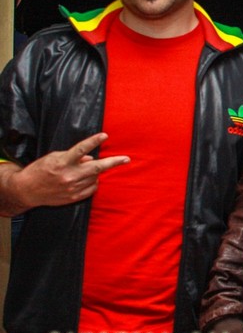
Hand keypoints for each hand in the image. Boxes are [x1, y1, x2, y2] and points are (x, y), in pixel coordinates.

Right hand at [0, 133, 127, 213]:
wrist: (27, 191)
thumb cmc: (40, 170)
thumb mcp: (54, 158)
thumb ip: (74, 157)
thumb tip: (91, 158)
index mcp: (62, 162)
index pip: (81, 149)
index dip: (94, 141)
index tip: (105, 135)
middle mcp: (69, 175)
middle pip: (97, 167)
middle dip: (113, 162)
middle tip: (126, 159)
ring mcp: (72, 188)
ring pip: (95, 177)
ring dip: (95, 172)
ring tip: (84, 170)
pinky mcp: (74, 197)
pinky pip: (92, 188)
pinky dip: (93, 182)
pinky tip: (85, 180)